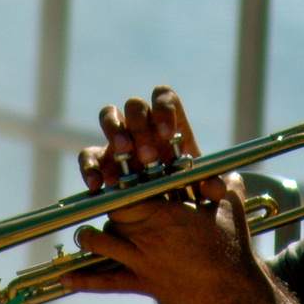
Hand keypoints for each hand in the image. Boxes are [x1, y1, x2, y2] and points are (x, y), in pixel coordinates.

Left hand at [65, 171, 266, 303]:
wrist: (232, 292)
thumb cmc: (232, 246)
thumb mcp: (229, 208)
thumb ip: (225, 184)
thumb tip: (229, 170)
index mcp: (165, 214)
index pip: (128, 193)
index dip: (120, 184)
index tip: (117, 176)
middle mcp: (148, 237)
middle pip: (113, 215)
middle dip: (109, 206)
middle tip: (106, 199)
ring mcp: (142, 262)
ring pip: (104, 244)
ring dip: (91, 237)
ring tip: (84, 233)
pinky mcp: (143, 284)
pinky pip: (109, 282)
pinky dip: (85, 280)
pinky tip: (67, 279)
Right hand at [77, 87, 226, 215]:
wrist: (166, 207)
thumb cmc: (185, 186)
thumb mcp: (200, 185)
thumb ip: (210, 183)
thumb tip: (215, 188)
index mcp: (167, 123)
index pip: (164, 97)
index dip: (163, 109)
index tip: (167, 134)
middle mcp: (141, 125)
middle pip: (136, 105)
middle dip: (140, 127)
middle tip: (149, 157)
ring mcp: (119, 139)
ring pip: (109, 115)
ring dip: (115, 131)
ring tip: (124, 153)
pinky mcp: (101, 160)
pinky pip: (88, 155)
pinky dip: (89, 166)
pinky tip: (96, 184)